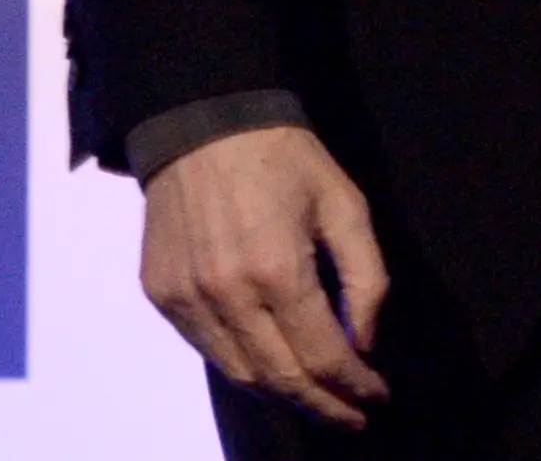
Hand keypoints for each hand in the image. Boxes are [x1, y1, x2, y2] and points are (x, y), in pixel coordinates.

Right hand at [141, 124, 389, 426]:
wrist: (203, 124)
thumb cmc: (285, 158)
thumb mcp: (345, 204)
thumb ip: (364, 277)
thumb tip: (364, 340)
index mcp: (278, 270)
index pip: (321, 355)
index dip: (354, 386)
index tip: (378, 396)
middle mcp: (226, 295)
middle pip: (279, 377)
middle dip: (322, 406)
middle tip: (352, 415)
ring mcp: (187, 299)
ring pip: (239, 374)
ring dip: (282, 397)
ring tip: (318, 402)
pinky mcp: (162, 296)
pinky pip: (207, 350)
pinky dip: (243, 369)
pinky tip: (272, 370)